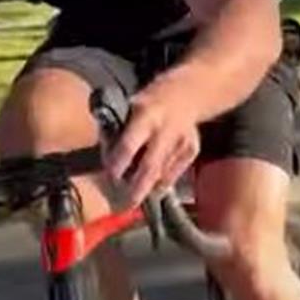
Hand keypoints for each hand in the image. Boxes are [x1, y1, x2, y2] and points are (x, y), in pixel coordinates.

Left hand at [103, 76, 200, 204]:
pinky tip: (153, 183)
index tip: (110, 177)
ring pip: (162, 174)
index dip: (118, 163)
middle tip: (126, 206)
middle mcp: (166, 130)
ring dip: (148, 187)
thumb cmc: (150, 102)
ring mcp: (182, 142)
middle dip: (137, 189)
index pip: (129, 145)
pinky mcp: (192, 150)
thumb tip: (106, 157)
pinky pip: (173, 173)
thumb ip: (118, 129)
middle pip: (150, 167)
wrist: (187, 94)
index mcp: (146, 115)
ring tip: (136, 196)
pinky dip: (161, 181)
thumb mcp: (130, 106)